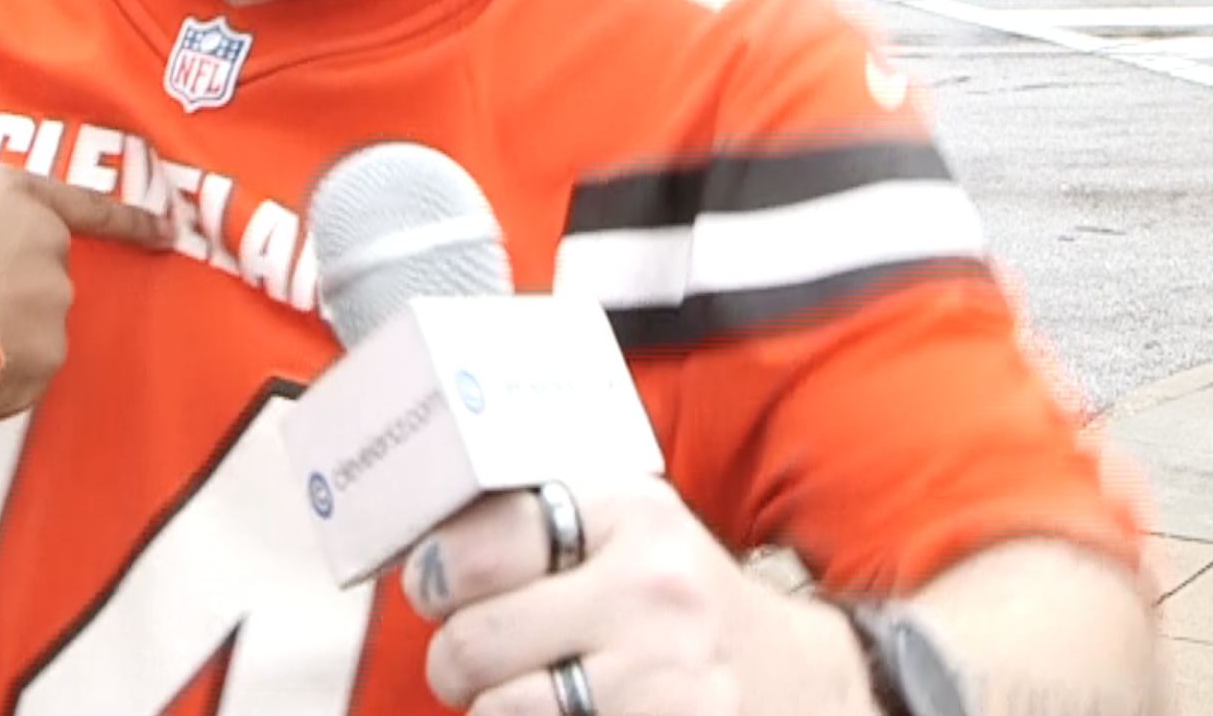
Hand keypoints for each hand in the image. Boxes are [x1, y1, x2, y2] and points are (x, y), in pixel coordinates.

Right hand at [0, 165, 168, 418]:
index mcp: (12, 194)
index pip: (86, 204)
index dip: (127, 220)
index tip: (166, 230)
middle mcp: (47, 242)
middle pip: (43, 278)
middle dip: (7, 300)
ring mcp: (53, 299)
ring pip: (32, 334)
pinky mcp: (49, 354)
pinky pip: (24, 380)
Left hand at [403, 479, 845, 715]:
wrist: (801, 684)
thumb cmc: (681, 603)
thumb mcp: (631, 530)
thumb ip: (536, 519)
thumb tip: (412, 530)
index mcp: (633, 516)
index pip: (477, 545)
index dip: (436, 575)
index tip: (438, 589)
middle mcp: (653, 596)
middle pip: (473, 643)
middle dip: (455, 661)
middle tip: (471, 660)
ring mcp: (664, 685)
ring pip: (498, 713)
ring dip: (492, 710)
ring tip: (525, 693)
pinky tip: (562, 714)